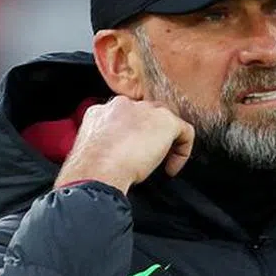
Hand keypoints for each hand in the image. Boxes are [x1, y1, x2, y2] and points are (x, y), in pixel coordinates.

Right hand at [55, 96, 194, 193]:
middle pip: (145, 114)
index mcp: (100, 112)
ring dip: (165, 142)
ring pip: (164, 120)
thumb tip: (111, 156)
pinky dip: (182, 152)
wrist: (97, 171)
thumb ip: (102, 144)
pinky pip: (185, 132)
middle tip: (148, 158)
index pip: (123, 117)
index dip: (130, 137)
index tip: (130, 154)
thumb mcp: (90, 151)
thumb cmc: (90, 170)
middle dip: (150, 135)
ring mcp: (145, 110)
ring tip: (160, 163)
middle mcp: (122, 105)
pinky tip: (171, 168)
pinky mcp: (165, 121)